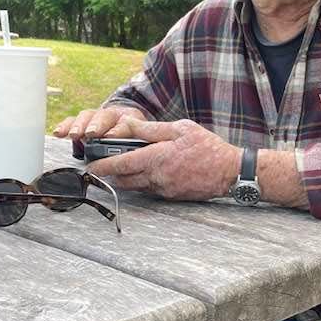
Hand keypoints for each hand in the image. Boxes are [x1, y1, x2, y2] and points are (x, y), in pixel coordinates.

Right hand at [53, 105, 146, 139]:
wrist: (126, 125)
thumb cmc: (133, 137)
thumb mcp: (142, 141)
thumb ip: (136, 147)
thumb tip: (131, 159)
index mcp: (130, 118)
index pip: (125, 122)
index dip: (117, 130)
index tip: (111, 136)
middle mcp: (111, 115)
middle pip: (103, 116)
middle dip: (96, 125)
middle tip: (91, 133)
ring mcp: (96, 117)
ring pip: (87, 117)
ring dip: (79, 126)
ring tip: (74, 135)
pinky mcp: (83, 122)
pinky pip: (72, 121)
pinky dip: (65, 126)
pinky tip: (59, 133)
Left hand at [89, 118, 240, 201]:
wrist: (230, 172)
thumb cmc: (207, 147)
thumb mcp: (180, 128)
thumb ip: (151, 129)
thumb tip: (127, 124)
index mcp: (157, 157)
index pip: (121, 164)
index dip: (103, 165)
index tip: (91, 164)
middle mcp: (157, 177)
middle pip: (124, 179)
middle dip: (110, 174)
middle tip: (102, 165)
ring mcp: (164, 189)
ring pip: (135, 187)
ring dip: (126, 179)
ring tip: (122, 167)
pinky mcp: (171, 196)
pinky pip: (149, 190)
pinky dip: (142, 182)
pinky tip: (147, 172)